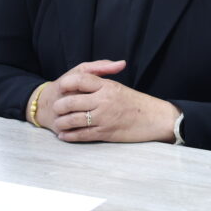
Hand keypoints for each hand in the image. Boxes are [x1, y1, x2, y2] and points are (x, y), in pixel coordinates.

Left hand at [33, 59, 178, 143]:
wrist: (154, 118)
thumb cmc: (136, 103)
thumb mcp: (119, 86)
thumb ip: (102, 77)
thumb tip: (85, 75)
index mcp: (107, 86)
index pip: (80, 80)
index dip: (67, 83)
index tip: (61, 86)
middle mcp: (104, 100)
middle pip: (72, 100)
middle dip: (60, 105)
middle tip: (55, 107)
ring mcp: (103, 117)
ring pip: (74, 119)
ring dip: (62, 121)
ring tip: (58, 122)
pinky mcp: (105, 133)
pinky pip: (82, 134)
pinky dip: (70, 136)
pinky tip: (64, 135)